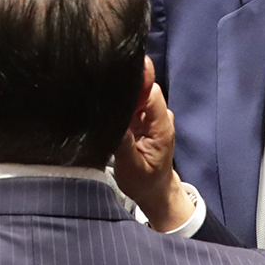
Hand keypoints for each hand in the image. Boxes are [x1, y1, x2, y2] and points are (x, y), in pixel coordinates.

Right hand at [114, 79, 193, 230]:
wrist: (154, 192)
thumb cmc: (145, 183)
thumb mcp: (131, 167)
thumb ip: (123, 143)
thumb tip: (112, 120)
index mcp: (161, 127)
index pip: (151, 93)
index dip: (136, 81)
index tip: (117, 73)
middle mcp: (158, 118)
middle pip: (143, 89)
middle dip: (125, 84)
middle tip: (102, 82)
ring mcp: (150, 118)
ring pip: (136, 95)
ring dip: (121, 94)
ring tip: (102, 96)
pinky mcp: (141, 121)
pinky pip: (131, 104)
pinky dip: (120, 103)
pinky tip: (107, 105)